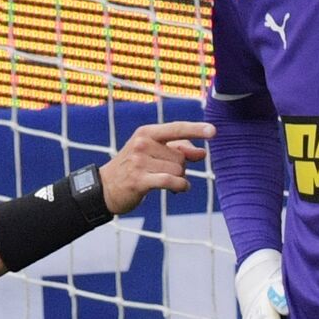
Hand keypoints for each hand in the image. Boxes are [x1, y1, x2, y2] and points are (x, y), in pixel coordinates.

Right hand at [98, 121, 213, 214]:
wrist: (105, 188)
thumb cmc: (134, 168)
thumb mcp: (153, 152)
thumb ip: (179, 149)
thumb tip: (202, 153)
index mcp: (146, 133)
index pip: (176, 129)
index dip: (196, 129)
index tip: (213, 131)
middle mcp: (142, 144)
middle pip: (181, 156)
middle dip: (180, 167)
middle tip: (165, 172)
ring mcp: (139, 162)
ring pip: (178, 170)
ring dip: (179, 179)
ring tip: (166, 181)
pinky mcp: (138, 180)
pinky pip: (171, 181)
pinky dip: (180, 186)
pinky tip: (180, 189)